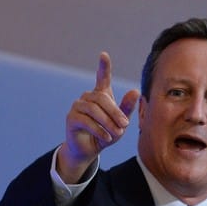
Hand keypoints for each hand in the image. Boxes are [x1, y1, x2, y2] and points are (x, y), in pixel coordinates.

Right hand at [58, 52, 139, 183]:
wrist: (89, 150)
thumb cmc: (107, 134)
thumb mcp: (120, 124)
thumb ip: (127, 108)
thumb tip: (135, 91)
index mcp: (101, 95)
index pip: (102, 77)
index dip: (103, 66)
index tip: (103, 54)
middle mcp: (88, 97)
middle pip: (102, 98)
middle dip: (115, 112)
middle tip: (125, 125)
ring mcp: (77, 106)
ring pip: (94, 110)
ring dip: (108, 122)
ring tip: (116, 133)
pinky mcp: (71, 118)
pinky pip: (86, 121)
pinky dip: (99, 130)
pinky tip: (107, 138)